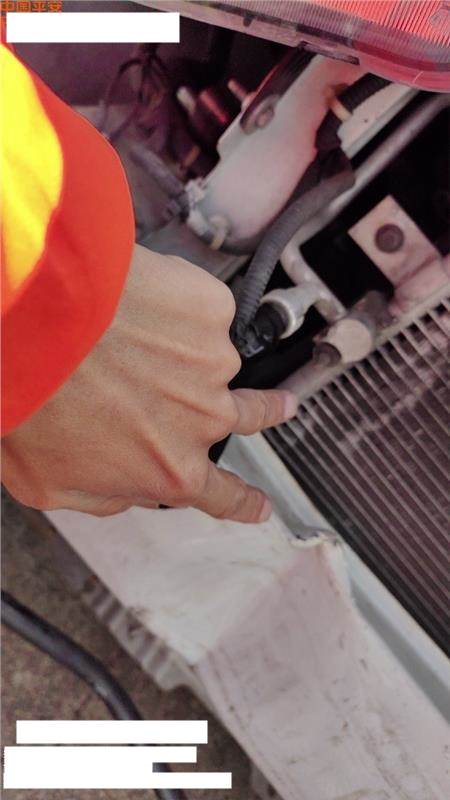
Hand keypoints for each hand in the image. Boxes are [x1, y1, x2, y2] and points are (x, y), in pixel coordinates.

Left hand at [2, 244, 296, 521]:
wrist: (35, 323)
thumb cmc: (32, 400)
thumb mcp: (49, 483)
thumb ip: (101, 497)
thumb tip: (124, 493)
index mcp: (172, 467)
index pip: (224, 495)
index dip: (245, 501)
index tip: (261, 504)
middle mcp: (205, 416)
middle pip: (251, 417)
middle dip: (267, 412)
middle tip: (280, 406)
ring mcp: (212, 359)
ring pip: (213, 359)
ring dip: (188, 351)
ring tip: (139, 334)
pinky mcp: (208, 309)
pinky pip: (199, 311)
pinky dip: (174, 307)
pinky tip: (137, 306)